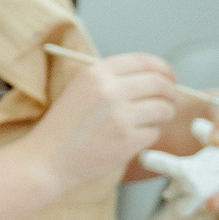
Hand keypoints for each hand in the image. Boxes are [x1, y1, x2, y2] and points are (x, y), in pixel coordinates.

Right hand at [31, 54, 178, 194]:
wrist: (47, 158)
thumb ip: (112, 79)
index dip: (164, 69)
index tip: (170, 77)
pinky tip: (135, 137)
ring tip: (153, 120)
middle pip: (159, 84)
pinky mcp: (127, 141)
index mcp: (97, 73)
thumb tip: (154, 77)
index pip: (144, 61)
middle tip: (169, 100)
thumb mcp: (80, 88)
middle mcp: (109, 91)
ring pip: (163, 109)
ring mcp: (120, 117)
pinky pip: (154, 133)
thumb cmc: (64, 125)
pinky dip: (150, 135)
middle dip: (171, 92)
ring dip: (164, 114)